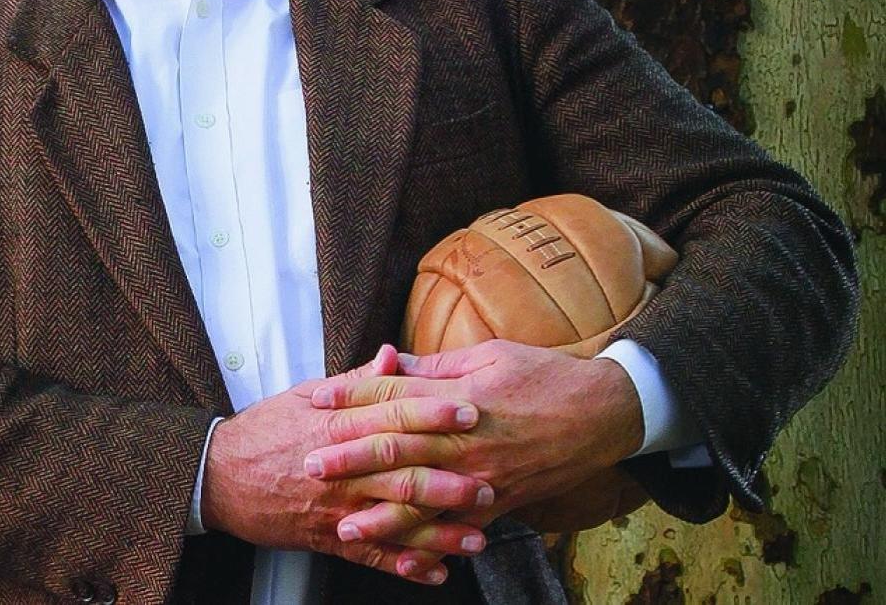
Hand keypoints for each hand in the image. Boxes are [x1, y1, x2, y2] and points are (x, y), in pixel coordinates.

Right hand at [201, 346, 492, 585]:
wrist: (218, 474)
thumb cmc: (266, 429)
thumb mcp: (306, 394)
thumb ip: (357, 381)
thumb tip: (393, 356)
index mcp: (338, 425)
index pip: (394, 415)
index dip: (434, 415)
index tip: (470, 412)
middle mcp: (342, 469)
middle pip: (403, 472)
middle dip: (449, 480)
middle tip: (491, 481)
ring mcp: (336, 507)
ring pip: (395, 521)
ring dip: (439, 532)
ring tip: (478, 536)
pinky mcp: (327, 537)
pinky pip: (371, 556)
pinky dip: (404, 566)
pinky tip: (436, 573)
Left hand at [308, 340, 643, 535]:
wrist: (603, 413)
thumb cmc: (543, 373)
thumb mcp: (487, 353)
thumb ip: (435, 366)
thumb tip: (390, 363)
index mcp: (459, 398)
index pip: (394, 397)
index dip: (352, 398)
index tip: (316, 402)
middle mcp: (467, 442)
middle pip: (398, 450)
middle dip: (350, 460)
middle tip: (309, 466)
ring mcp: (484, 478)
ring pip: (424, 500)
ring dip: (381, 515)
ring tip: (344, 525)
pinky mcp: (501, 503)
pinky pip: (460, 528)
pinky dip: (431, 544)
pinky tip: (404, 557)